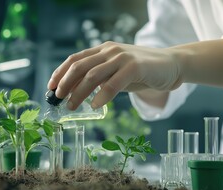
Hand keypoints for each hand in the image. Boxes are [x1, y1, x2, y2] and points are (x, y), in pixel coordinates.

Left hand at [47, 41, 181, 109]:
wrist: (171, 65)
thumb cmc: (142, 71)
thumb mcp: (116, 72)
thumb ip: (100, 79)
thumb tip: (78, 93)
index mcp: (103, 50)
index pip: (75, 59)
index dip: (60, 73)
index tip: (50, 87)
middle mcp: (109, 51)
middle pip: (79, 66)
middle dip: (65, 83)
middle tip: (57, 98)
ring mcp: (122, 57)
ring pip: (92, 75)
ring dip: (79, 92)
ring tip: (72, 105)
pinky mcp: (135, 67)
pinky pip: (113, 83)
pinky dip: (102, 95)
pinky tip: (95, 105)